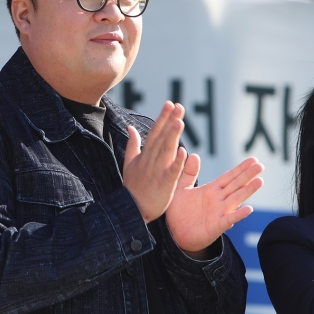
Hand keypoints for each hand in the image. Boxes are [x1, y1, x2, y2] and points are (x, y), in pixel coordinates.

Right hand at [122, 102, 186, 222]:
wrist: (131, 209)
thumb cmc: (133, 186)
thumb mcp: (129, 163)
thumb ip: (133, 144)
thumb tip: (131, 127)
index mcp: (145, 155)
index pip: (155, 132)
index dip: (162, 118)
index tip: (170, 104)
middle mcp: (151, 160)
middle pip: (162, 137)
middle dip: (170, 121)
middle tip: (178, 106)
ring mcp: (157, 172)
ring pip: (166, 151)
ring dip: (173, 136)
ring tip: (180, 121)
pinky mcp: (164, 185)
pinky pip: (172, 172)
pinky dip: (177, 162)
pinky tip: (184, 151)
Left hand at [166, 155, 263, 257]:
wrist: (176, 234)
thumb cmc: (179, 211)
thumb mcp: (182, 189)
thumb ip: (189, 173)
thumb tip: (194, 154)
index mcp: (212, 190)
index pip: (229, 177)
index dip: (241, 168)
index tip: (253, 159)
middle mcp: (219, 200)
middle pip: (236, 185)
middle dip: (248, 175)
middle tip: (261, 166)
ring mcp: (219, 213)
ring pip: (236, 199)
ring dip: (247, 191)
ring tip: (259, 181)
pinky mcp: (216, 226)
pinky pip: (229, 219)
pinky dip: (238, 215)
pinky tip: (248, 209)